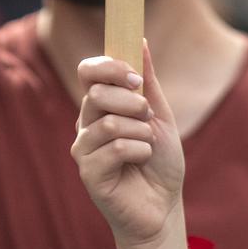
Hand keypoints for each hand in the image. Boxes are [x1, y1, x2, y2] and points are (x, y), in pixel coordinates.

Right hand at [71, 45, 183, 248]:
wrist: (164, 206)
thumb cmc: (160, 162)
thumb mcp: (159, 116)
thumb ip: (148, 82)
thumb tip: (140, 41)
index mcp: (100, 106)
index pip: (89, 72)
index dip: (110, 67)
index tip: (136, 79)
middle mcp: (86, 124)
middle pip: (97, 93)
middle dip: (134, 104)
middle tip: (147, 120)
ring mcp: (83, 149)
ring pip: (109, 123)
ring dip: (141, 133)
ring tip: (147, 146)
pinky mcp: (88, 173)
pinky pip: (115, 148)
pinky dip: (140, 152)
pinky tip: (141, 163)